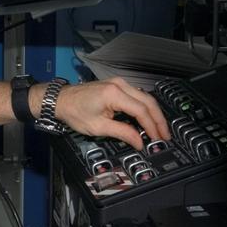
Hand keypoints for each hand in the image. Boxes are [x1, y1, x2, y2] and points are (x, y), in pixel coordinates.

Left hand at [49, 77, 169, 148]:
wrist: (60, 100)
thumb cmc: (75, 112)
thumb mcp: (98, 127)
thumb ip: (122, 133)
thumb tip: (139, 142)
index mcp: (114, 94)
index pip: (141, 111)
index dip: (152, 127)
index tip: (157, 140)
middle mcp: (119, 85)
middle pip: (148, 102)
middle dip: (159, 120)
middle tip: (165, 136)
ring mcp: (118, 83)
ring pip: (145, 98)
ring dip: (154, 114)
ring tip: (159, 130)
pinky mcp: (117, 85)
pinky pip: (137, 96)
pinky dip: (145, 108)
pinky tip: (147, 120)